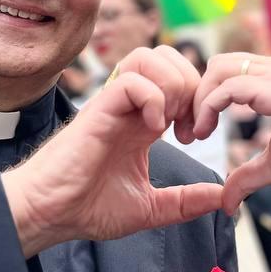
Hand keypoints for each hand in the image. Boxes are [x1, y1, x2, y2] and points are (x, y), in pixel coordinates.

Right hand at [1, 46, 220, 256]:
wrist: (48, 215)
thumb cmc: (87, 208)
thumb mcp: (150, 208)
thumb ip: (186, 201)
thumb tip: (222, 199)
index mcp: (142, 122)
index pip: (177, 81)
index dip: (197, 100)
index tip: (195, 136)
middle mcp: (130, 107)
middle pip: (167, 57)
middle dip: (191, 85)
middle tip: (188, 125)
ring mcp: (113, 105)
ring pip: (149, 57)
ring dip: (172, 85)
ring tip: (171, 121)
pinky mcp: (98, 110)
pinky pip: (131, 79)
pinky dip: (153, 98)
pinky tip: (154, 129)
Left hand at [193, 53, 270, 214]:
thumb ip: (246, 175)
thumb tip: (227, 202)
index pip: (226, 70)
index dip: (205, 96)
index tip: (196, 130)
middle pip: (217, 63)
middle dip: (196, 95)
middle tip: (190, 131)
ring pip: (220, 69)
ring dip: (200, 101)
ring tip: (197, 133)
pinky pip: (231, 87)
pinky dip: (210, 106)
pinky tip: (207, 132)